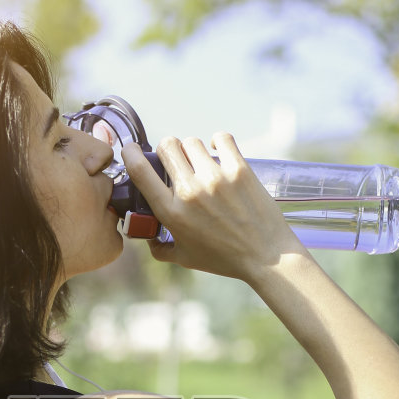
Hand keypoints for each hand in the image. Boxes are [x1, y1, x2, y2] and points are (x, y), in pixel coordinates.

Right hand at [122, 134, 310, 280]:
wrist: (267, 256)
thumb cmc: (225, 259)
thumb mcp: (185, 258)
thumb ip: (161, 248)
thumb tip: (148, 240)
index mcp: (171, 212)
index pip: (139, 170)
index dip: (131, 153)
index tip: (133, 150)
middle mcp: (190, 191)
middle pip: (167, 145)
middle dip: (167, 149)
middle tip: (177, 161)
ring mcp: (215, 178)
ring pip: (192, 141)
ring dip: (193, 149)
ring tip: (200, 162)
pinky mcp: (239, 169)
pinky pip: (221, 138)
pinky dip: (217, 141)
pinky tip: (218, 150)